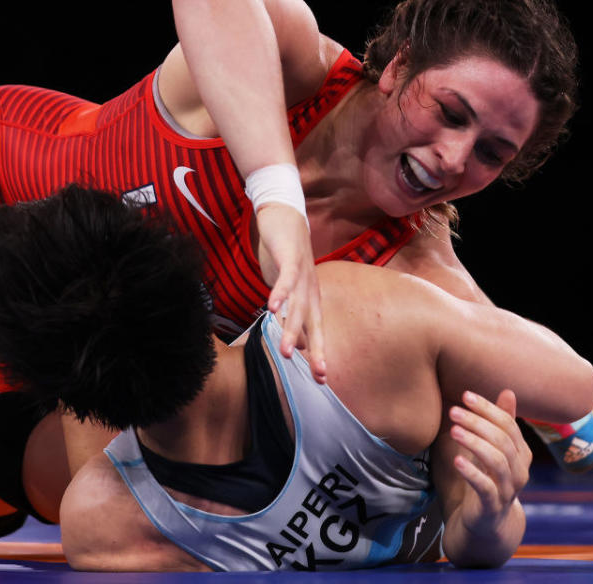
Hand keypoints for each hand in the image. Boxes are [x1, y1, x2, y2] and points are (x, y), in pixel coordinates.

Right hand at [255, 203, 325, 382]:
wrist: (284, 213)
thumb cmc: (284, 253)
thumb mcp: (287, 285)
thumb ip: (288, 308)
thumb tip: (289, 332)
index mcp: (309, 296)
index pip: (315, 329)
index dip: (318, 353)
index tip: (321, 379)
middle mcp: (310, 288)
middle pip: (313, 323)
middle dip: (316, 350)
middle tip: (318, 375)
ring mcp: (302, 273)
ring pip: (297, 306)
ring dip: (291, 329)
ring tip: (286, 352)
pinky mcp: (289, 257)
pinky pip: (285, 278)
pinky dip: (280, 293)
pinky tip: (272, 309)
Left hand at [448, 389, 530, 538]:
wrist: (486, 523)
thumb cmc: (489, 478)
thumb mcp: (494, 449)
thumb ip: (501, 423)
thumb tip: (508, 391)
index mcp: (521, 454)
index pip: (508, 425)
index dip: (488, 409)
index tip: (465, 395)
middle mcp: (519, 471)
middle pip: (503, 440)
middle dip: (478, 422)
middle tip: (454, 411)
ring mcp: (508, 490)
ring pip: (497, 461)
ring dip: (474, 443)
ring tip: (453, 431)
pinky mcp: (492, 506)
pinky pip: (485, 487)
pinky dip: (472, 472)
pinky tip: (457, 460)